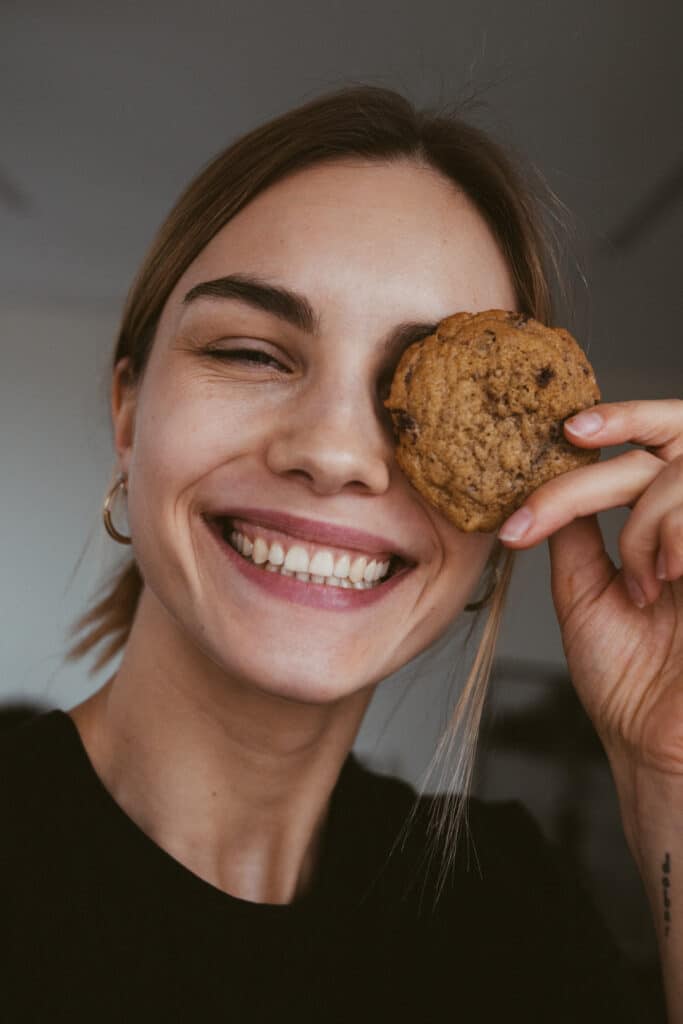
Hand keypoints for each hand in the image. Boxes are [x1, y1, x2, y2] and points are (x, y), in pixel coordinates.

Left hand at [497, 399, 682, 774]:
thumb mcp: (585, 590)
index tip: (567, 430)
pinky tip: (671, 577)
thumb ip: (577, 531)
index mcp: (668, 528)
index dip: (621, 420)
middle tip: (577, 434)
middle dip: (628, 420)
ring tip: (643, 580)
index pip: (653, 449)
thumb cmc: (624, 678)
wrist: (657, 743)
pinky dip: (675, 529)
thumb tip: (549, 474)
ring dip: (646, 519)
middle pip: (678, 436)